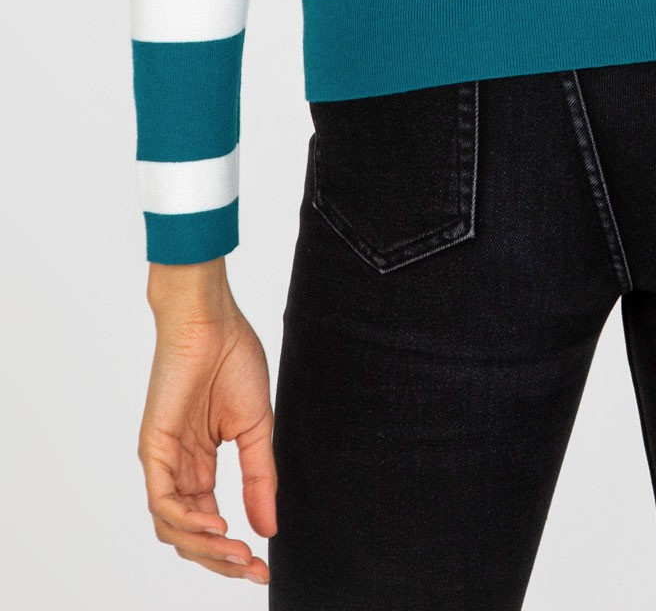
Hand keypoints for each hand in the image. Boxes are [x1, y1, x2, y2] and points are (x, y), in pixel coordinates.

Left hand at [139, 259, 277, 582]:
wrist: (212, 320)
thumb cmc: (233, 359)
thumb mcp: (256, 428)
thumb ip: (259, 478)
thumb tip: (268, 527)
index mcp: (199, 463)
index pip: (210, 522)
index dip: (233, 550)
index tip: (263, 566)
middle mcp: (177, 468)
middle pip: (190, 534)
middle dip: (221, 560)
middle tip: (253, 570)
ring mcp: (163, 461)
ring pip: (173, 527)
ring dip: (206, 548)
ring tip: (239, 554)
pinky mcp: (153, 449)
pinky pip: (163, 501)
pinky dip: (188, 521)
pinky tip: (219, 526)